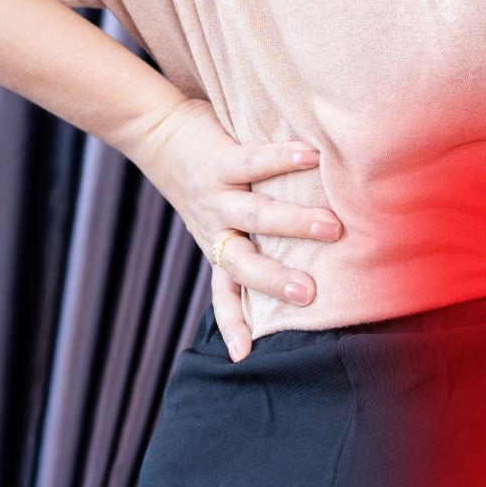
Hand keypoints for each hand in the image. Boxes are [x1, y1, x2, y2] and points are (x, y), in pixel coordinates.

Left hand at [126, 98, 343, 360]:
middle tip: (309, 294)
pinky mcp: (218, 159)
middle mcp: (215, 227)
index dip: (232, 323)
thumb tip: (305, 261)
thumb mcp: (216, 218)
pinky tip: (312, 158)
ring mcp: (216, 195)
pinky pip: (253, 161)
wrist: (154, 131)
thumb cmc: (199, 177)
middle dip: (274, 281)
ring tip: (331, 228)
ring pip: (255, 214)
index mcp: (216, 246)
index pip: (224, 293)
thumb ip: (250, 237)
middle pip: (242, 264)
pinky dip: (283, 159)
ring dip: (294, 223)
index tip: (243, 355)